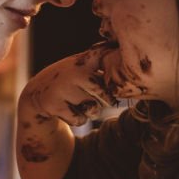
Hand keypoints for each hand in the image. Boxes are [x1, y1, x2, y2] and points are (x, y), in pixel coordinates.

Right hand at [20, 44, 142, 128]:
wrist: (37, 93)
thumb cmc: (72, 80)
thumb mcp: (86, 66)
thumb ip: (106, 62)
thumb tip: (141, 65)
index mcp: (85, 59)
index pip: (109, 58)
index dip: (121, 69)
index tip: (129, 71)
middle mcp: (74, 70)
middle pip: (108, 96)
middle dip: (103, 101)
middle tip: (90, 94)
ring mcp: (63, 87)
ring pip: (94, 110)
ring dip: (89, 111)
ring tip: (76, 100)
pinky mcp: (53, 104)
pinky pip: (80, 120)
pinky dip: (77, 119)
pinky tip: (66, 109)